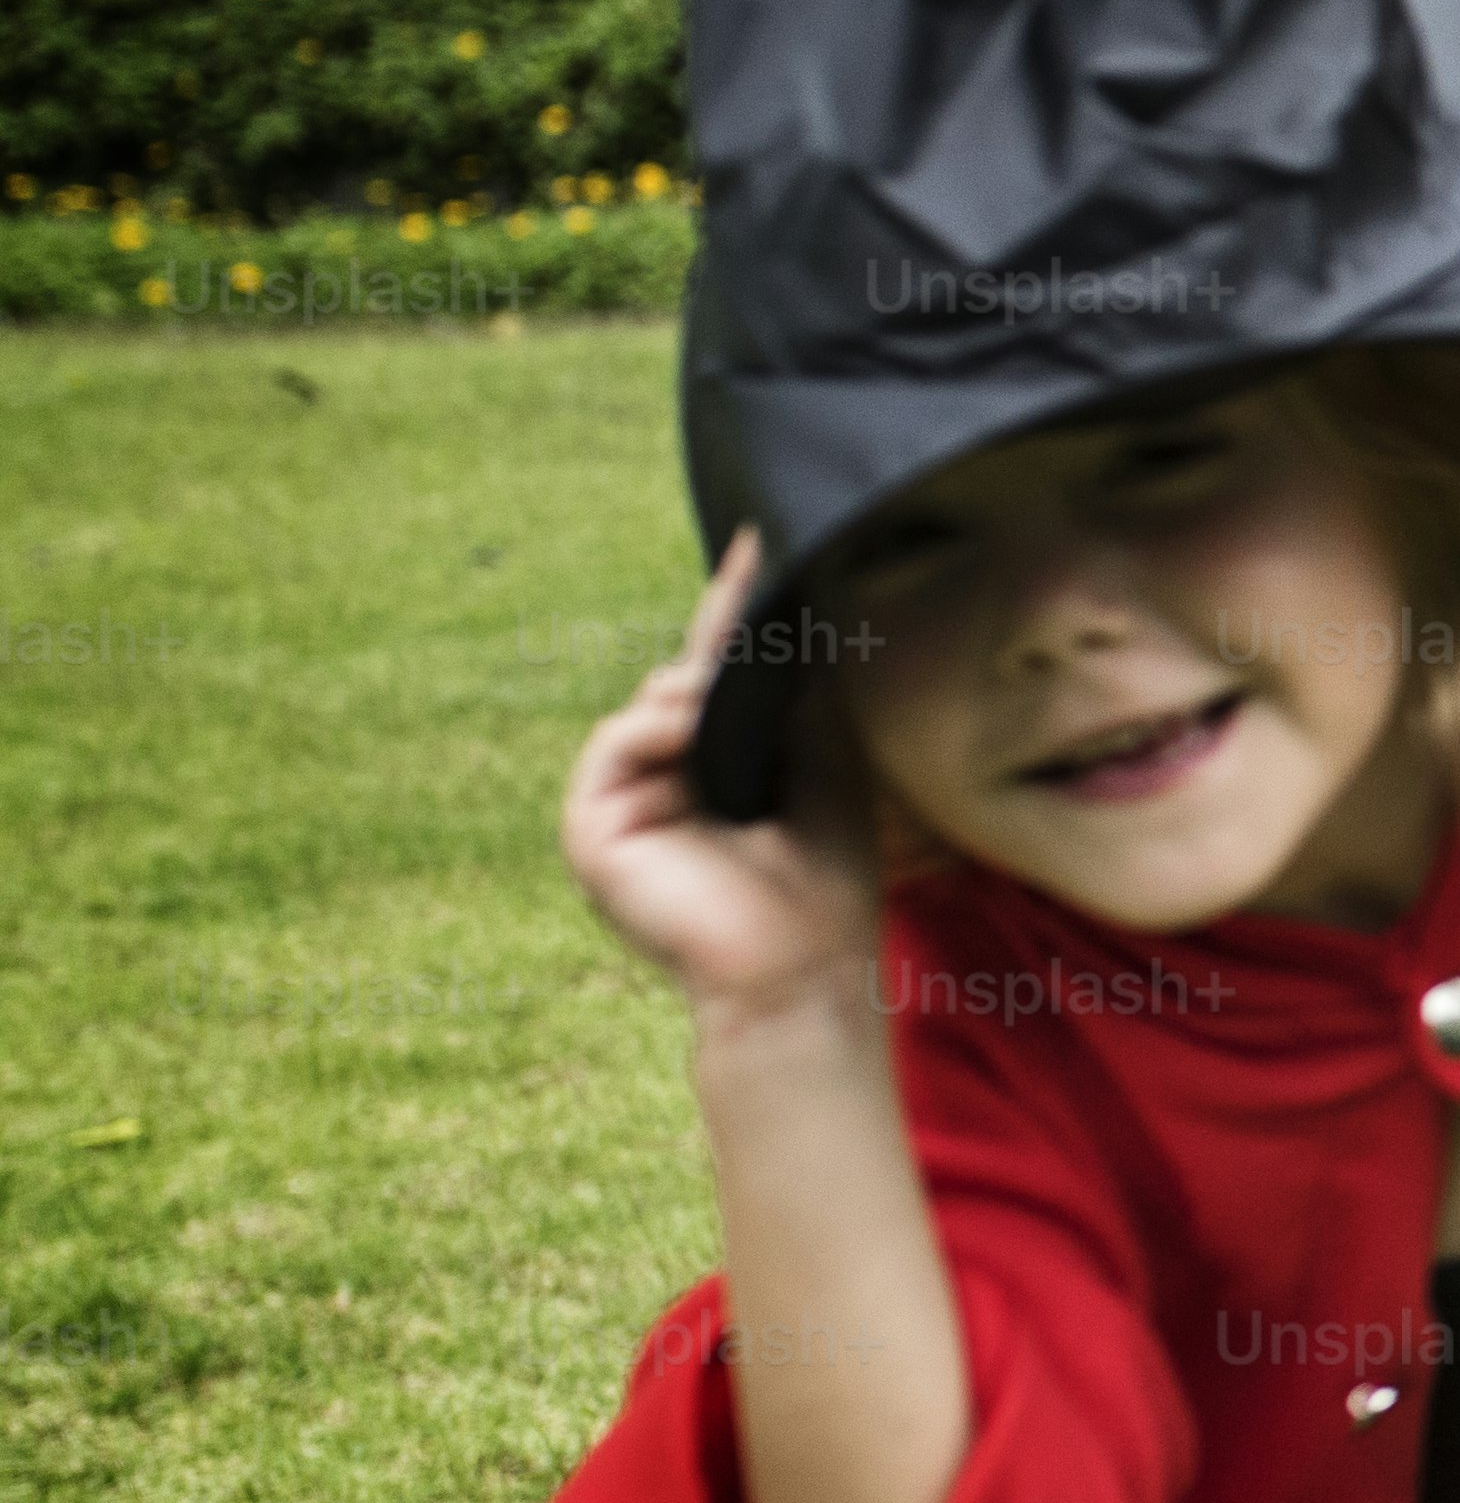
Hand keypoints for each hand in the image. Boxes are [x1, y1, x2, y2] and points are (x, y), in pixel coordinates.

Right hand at [565, 534, 885, 1021]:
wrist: (804, 963)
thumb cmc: (825, 876)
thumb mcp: (826, 760)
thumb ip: (800, 693)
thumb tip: (798, 612)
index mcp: (715, 765)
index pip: (719, 673)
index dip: (733, 609)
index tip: (756, 539)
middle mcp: (664, 778)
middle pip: (681, 677)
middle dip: (723, 653)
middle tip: (761, 631)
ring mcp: (624, 802)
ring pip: (651, 701)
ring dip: (697, 694)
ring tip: (736, 721)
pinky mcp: (591, 828)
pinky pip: (618, 739)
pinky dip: (659, 726)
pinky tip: (694, 732)